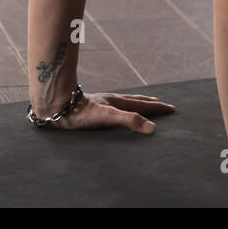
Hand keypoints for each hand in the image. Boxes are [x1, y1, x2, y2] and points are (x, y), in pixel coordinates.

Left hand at [38, 92, 174, 133]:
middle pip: (134, 100)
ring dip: (135, 103)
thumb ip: (130, 121)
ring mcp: (99, 102)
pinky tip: (111, 109)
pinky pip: (110, 105)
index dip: (157, 108)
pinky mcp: (89, 106)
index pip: (142, 105)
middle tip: (161, 103)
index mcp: (116, 103)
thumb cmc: (80, 113)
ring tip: (140, 103)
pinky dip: (119, 106)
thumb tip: (152, 128)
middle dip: (149, 103)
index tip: (171, 108)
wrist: (56, 105)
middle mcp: (110, 100)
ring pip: (122, 101)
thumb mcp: (108, 118)